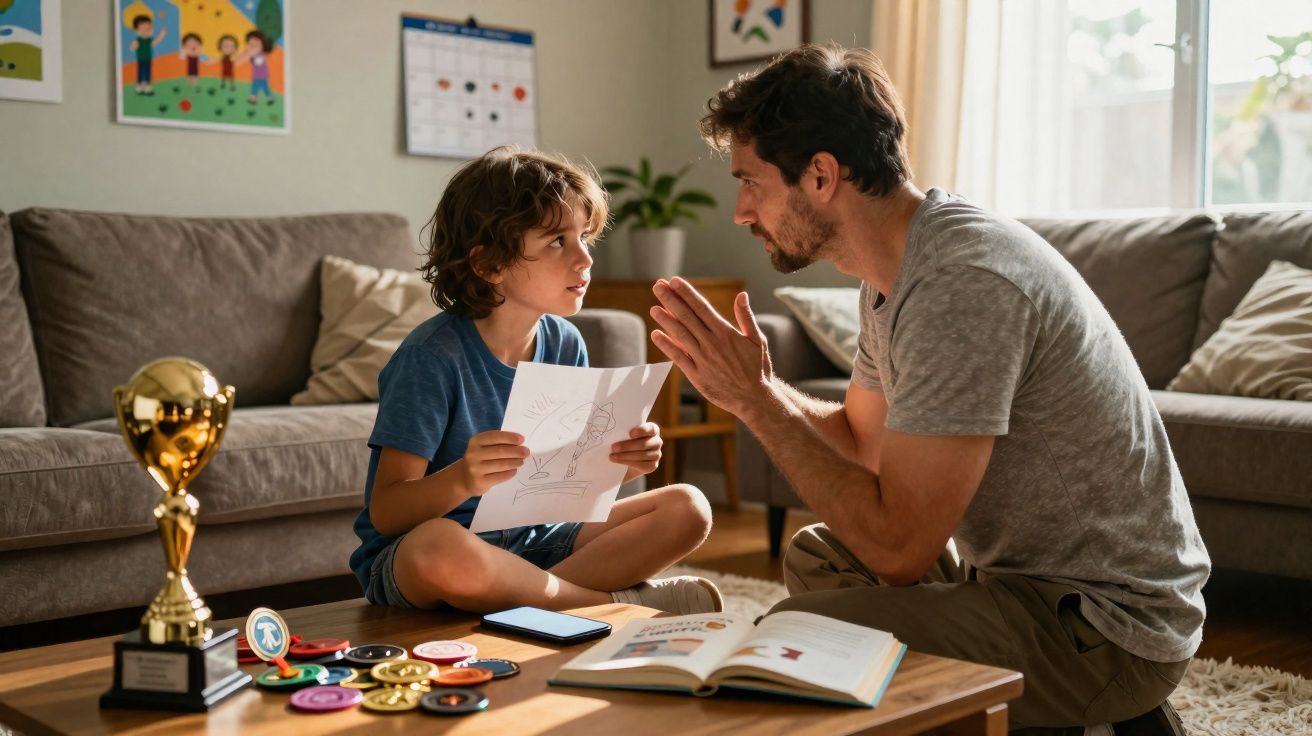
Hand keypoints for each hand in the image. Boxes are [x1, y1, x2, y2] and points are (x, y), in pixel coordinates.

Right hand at [459, 431, 527, 495]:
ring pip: (501, 464)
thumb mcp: (483, 447)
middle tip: (526, 452)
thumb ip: (498, 443)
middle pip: (500, 451)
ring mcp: (475, 469)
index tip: (522, 439)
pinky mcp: (480, 481)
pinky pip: (500, 476)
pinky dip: (510, 472)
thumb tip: (519, 444)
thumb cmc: (480, 459)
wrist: (464, 478)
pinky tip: (514, 470)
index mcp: (475, 441)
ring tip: (522, 461)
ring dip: (515, 462)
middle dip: (516, 451)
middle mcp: (473, 454)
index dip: (510, 437)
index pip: (495, 436)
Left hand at [611, 422, 661, 480]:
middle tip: (614, 447)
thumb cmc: (625, 443)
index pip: (651, 428)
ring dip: (625, 456)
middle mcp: (657, 441)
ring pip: (642, 455)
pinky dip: (628, 463)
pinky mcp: (653, 465)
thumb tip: (614, 433)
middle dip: (627, 446)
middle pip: (644, 444)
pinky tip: (618, 462)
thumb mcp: (626, 435)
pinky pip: (641, 465)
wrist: (627, 461)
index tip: (630, 434)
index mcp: (653, 430)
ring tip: (612, 456)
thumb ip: (625, 433)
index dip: (641, 431)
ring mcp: (657, 454)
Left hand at [650, 277, 773, 415]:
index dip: (686, 293)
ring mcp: (703, 360)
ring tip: (653, 307)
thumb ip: (746, 317)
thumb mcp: (758, 340)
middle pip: (687, 317)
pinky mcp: (697, 376)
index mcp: (726, 333)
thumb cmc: (757, 369)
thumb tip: (741, 295)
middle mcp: (712, 344)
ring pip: (680, 335)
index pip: (702, 308)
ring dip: (665, 320)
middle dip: (671, 300)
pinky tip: (656, 335)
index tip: (674, 281)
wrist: (754, 399)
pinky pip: (679, 358)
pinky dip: (667, 346)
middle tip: (658, 286)